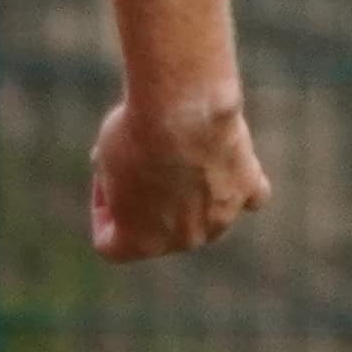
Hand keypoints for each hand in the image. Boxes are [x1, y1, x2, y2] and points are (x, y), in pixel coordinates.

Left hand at [88, 82, 267, 262]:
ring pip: (205, 215)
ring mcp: (221, 218)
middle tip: (141, 155)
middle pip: (163, 229)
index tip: (106, 178)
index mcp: (140, 242)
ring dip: (191, 190)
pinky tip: (225, 161)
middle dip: (150, 199)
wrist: (181, 108)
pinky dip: (237, 183)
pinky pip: (248, 196)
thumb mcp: (106, 159)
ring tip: (180, 145)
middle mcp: (185, 240)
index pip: (111, 243)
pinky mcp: (248, 189)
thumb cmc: (135, 133)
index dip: (103, 209)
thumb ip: (122, 181)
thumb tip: (138, 180)